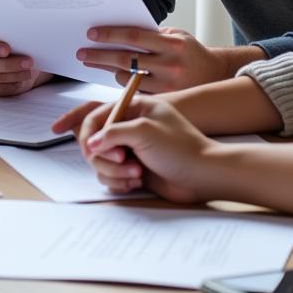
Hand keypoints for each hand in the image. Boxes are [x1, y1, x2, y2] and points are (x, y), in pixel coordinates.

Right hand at [0, 31, 52, 95]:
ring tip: (30, 70)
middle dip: (9, 64)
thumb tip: (20, 35)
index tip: (7, 49)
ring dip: (16, 74)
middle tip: (28, 61)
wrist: (15, 54)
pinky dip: (14, 84)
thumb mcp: (7, 33)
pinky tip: (24, 78)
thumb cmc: (10, 39)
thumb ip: (7, 34)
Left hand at [76, 26, 257, 91]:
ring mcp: (167, 85)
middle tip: (81, 53)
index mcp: (173, 44)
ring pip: (126, 78)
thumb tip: (118, 31)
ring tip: (94, 62)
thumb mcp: (176, 35)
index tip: (91, 33)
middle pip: (126, 58)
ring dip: (108, 70)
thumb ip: (151, 34)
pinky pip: (134, 91)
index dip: (110, 34)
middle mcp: (170, 65)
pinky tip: (112, 75)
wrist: (215, 75)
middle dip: (100, 55)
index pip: (134, 36)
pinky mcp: (163, 100)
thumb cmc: (189, 51)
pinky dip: (122, 83)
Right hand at [77, 95, 217, 202]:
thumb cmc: (180, 148)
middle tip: (124, 160)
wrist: (204, 176)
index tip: (90, 149)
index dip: (88, 132)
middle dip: (106, 156)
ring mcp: (132, 149)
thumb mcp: (144, 132)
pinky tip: (137, 182)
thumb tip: (91, 144)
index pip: (98, 116)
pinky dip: (119, 182)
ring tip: (136, 174)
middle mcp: (130, 127)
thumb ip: (111, 133)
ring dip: (115, 172)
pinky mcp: (134, 169)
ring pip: (102, 162)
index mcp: (134, 109)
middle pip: (96, 142)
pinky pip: (111, 177)